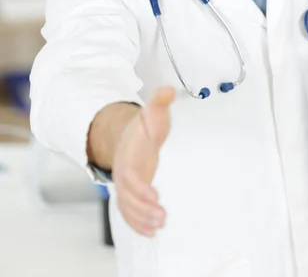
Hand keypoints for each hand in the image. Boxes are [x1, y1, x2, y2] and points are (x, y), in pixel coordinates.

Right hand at [112, 87, 175, 236]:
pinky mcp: (132, 193)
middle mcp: (124, 173)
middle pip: (127, 196)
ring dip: (141, 220)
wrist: (127, 135)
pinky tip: (153, 233)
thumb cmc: (142, 127)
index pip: (129, 176)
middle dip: (142, 209)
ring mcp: (126, 185)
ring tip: (160, 227)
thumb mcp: (152, 112)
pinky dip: (138, 225)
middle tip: (162, 217)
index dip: (140, 188)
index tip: (154, 196)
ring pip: (127, 208)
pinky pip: (129, 213)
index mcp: (128, 156)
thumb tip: (168, 90)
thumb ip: (159, 102)